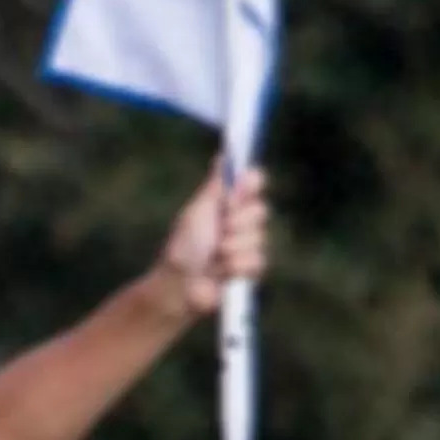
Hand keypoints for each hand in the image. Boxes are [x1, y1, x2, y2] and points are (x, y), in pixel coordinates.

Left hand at [159, 164, 270, 319]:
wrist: (178, 284)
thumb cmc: (183, 247)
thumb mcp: (198, 211)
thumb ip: (215, 185)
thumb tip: (224, 155)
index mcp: (229, 203)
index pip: (255, 181)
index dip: (251, 185)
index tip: (238, 192)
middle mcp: (243, 221)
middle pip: (261, 210)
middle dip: (236, 223)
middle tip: (218, 232)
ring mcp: (249, 245)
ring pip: (259, 238)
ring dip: (232, 248)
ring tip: (214, 256)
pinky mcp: (251, 269)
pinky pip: (258, 261)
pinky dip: (236, 266)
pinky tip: (221, 272)